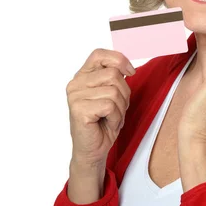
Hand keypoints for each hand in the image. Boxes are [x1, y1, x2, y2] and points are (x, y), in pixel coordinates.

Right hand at [66, 49, 133, 168]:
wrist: (93, 150)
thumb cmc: (103, 122)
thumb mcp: (112, 94)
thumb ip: (115, 78)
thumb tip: (128, 67)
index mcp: (82, 76)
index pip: (99, 54)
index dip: (119, 60)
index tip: (130, 72)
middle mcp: (75, 83)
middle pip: (113, 74)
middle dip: (124, 93)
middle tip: (117, 108)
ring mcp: (75, 96)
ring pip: (114, 91)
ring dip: (120, 108)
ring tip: (111, 117)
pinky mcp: (79, 109)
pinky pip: (109, 105)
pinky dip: (115, 117)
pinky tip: (107, 124)